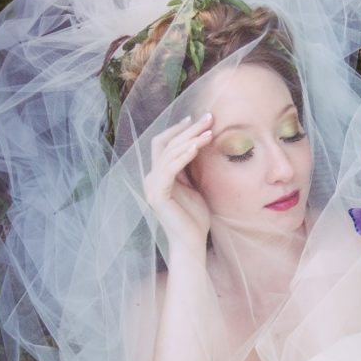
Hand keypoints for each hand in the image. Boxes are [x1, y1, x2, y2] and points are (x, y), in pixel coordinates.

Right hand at [144, 114, 213, 252]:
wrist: (191, 242)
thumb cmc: (195, 217)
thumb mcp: (194, 186)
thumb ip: (190, 167)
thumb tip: (197, 143)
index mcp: (158, 175)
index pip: (164, 143)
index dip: (179, 129)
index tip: (198, 118)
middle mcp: (150, 177)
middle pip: (166, 143)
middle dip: (189, 129)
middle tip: (209, 117)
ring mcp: (151, 186)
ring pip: (169, 153)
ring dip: (190, 139)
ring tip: (209, 131)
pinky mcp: (157, 195)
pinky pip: (169, 169)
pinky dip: (183, 156)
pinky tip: (196, 147)